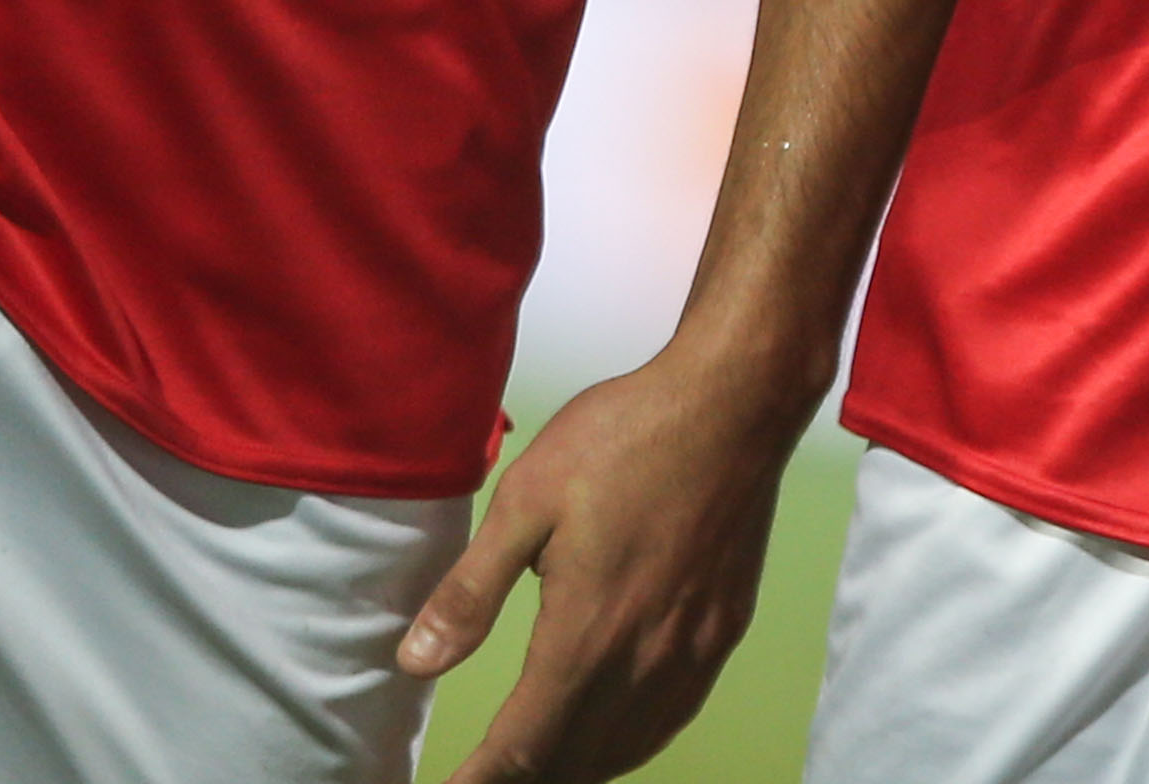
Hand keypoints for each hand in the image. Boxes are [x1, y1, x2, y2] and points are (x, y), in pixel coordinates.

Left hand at [403, 343, 812, 783]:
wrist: (733, 403)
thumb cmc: (626, 437)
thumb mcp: (525, 500)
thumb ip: (470, 592)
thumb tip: (415, 663)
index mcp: (587, 634)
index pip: (523, 748)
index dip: (480, 782)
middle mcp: (645, 661)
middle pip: (574, 762)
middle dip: (521, 780)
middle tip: (481, 777)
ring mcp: (692, 652)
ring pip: (625, 750)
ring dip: (574, 768)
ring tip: (530, 768)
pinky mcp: (721, 632)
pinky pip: (669, 718)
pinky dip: (628, 744)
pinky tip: (610, 735)